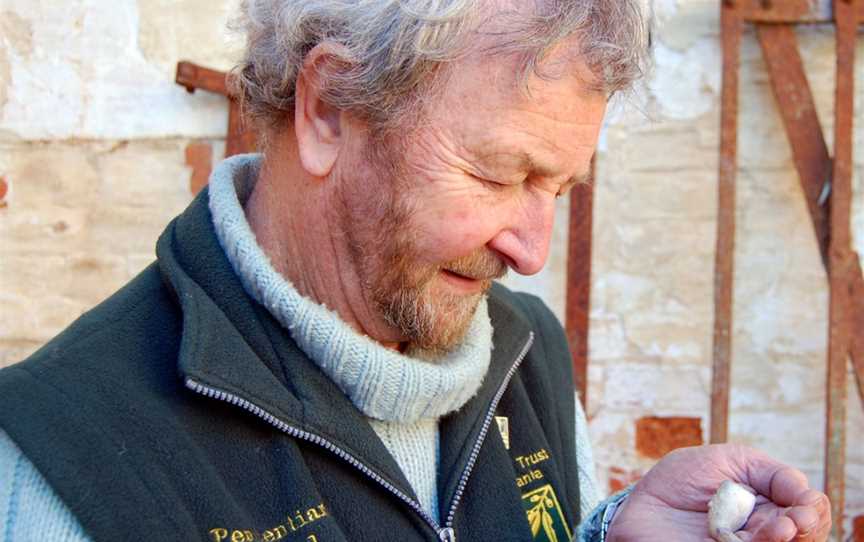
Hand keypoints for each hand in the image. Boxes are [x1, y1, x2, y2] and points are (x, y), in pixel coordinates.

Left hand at [606, 444, 830, 541]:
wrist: (639, 505)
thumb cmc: (682, 480)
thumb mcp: (729, 461)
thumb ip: (771, 473)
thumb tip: (806, 490)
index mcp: (771, 507)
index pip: (810, 511)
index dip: (813, 508)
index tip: (803, 503)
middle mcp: (763, 533)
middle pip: (806, 535)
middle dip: (806, 527)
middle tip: (792, 520)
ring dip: (783, 540)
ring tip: (779, 529)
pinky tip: (750, 539)